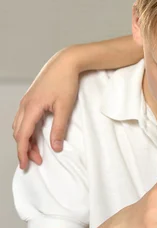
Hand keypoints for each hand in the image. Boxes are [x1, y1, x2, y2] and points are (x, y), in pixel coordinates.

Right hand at [13, 49, 79, 168]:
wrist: (65, 62)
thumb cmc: (66, 82)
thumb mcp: (65, 107)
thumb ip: (59, 128)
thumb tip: (56, 147)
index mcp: (32, 108)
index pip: (23, 136)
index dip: (23, 152)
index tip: (26, 164)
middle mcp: (25, 105)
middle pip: (19, 133)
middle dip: (26, 148)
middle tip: (37, 160)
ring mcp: (26, 101)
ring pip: (19, 126)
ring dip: (26, 139)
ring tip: (38, 150)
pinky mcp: (30, 98)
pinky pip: (23, 118)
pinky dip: (27, 130)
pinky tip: (36, 134)